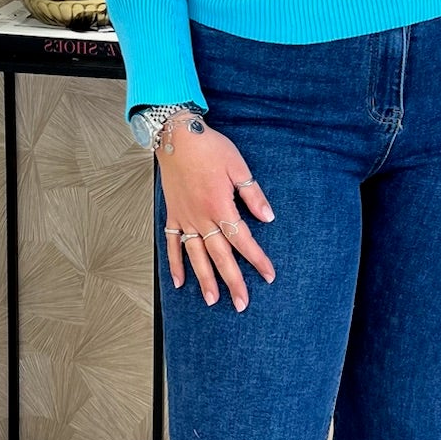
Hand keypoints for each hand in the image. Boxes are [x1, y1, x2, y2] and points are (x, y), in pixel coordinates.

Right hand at [157, 116, 275, 309]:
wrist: (175, 135)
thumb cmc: (208, 147)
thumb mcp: (238, 166)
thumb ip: (252, 194)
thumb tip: (268, 217)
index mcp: (220, 206)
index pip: (243, 240)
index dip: (257, 259)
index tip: (268, 275)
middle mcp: (201, 217)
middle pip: (220, 256)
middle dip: (233, 281)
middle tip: (242, 304)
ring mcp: (185, 218)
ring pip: (196, 256)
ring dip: (204, 280)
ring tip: (212, 301)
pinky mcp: (173, 215)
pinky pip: (172, 244)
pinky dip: (174, 264)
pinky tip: (179, 282)